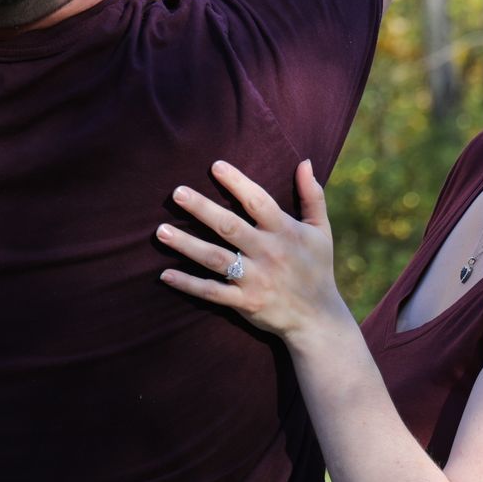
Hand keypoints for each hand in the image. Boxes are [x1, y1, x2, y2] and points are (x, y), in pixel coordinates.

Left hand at [158, 160, 349, 344]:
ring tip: (160, 230)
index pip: (258, 202)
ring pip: (215, 259)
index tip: (215, 166)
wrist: (318, 320)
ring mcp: (254, 280)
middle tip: (177, 192)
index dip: (237, 183)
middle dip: (202, 209)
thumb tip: (305, 161)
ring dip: (186, 245)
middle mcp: (268, 253)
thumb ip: (312, 196)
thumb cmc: (317, 268)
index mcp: (286, 232)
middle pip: (230, 227)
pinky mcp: (244, 302)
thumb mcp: (321, 230)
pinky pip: (212, 292)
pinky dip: (188, 284)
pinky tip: (165, 274)